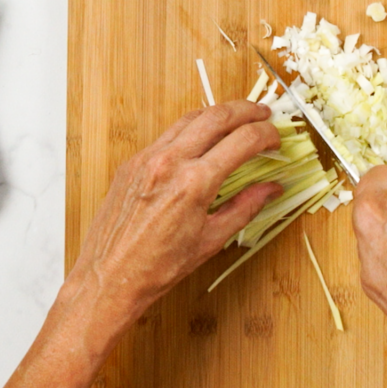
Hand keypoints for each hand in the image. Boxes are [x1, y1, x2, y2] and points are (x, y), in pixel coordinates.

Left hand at [0, 100, 281, 387]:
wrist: (110, 277)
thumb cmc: (159, 267)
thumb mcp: (212, 239)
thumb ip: (246, 207)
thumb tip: (272, 189)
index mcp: (194, 183)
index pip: (242, 141)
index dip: (266, 135)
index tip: (276, 139)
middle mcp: (170, 162)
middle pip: (218, 116)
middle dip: (247, 110)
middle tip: (264, 114)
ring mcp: (148, 158)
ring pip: (191, 118)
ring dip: (219, 113)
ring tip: (237, 118)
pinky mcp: (133, 162)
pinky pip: (168, 134)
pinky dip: (192, 128)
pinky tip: (203, 137)